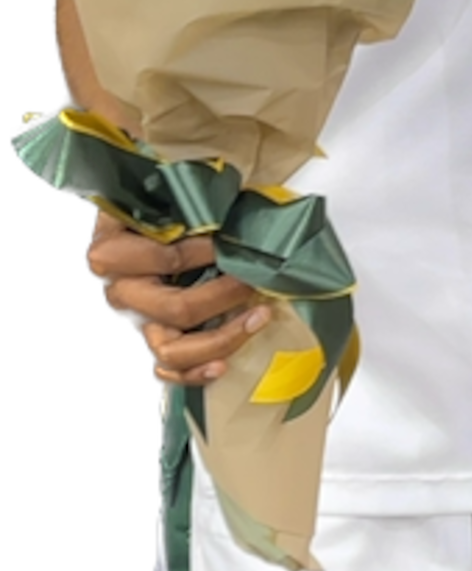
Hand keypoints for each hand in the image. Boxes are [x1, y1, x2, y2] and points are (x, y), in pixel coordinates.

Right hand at [85, 218, 269, 387]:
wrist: (144, 224)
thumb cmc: (160, 209)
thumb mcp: (165, 196)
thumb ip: (184, 204)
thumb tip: (226, 215)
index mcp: (113, 250)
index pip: (163, 259)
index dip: (203, 252)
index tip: (230, 242)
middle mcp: (120, 291)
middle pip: (174, 308)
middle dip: (224, 295)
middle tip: (254, 279)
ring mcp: (136, 321)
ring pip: (172, 351)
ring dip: (222, 338)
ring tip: (258, 316)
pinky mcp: (151, 343)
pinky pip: (168, 373)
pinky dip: (196, 374)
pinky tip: (223, 366)